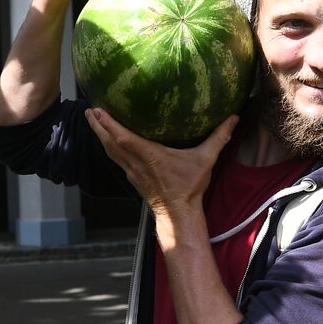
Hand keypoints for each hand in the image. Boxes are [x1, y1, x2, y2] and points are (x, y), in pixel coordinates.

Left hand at [85, 109, 239, 215]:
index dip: (109, 125)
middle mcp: (136, 163)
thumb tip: (234, 118)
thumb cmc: (189, 186)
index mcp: (150, 157)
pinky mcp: (132, 176)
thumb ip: (219, 137)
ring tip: (92, 120)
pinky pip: (116, 158)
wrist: (178, 213)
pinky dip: (109, 146)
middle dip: (97, 126)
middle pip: (110, 143)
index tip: (98, 110)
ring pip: (110, 151)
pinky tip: (107, 139)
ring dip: (99, 135)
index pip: (124, 139)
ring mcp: (131, 171)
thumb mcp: (205, 160)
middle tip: (88, 110)